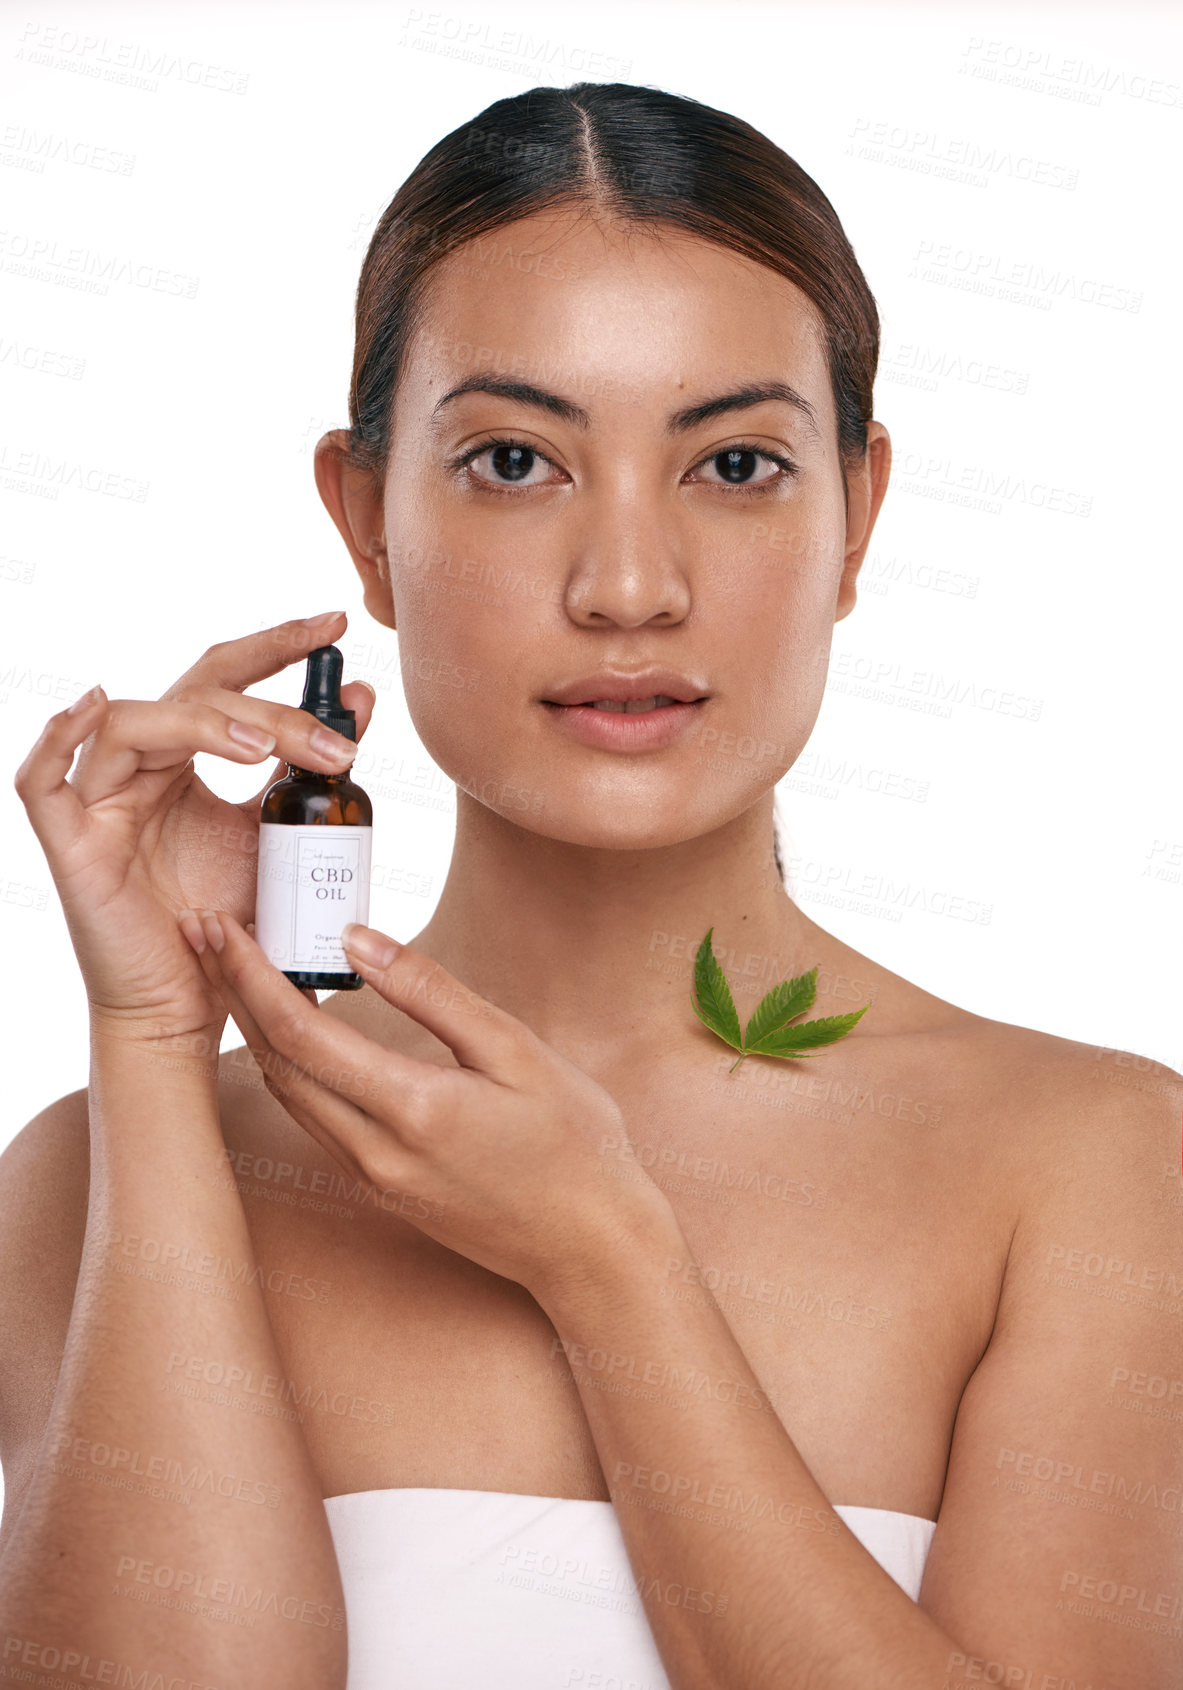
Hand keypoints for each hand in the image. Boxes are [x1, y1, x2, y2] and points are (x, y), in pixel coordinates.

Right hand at [12, 612, 373, 1049]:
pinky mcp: (70, 845)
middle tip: (338, 742)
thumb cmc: (229, 924)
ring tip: (266, 750)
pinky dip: (57, 737)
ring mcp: (100, 803)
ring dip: (202, 722)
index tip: (336, 626)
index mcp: (185, 758)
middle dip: (269, 706)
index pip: (225, 678)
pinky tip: (94, 704)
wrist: (193, 1007)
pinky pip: (40, 780)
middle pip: (193, 696)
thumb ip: (308, 771)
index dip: (276, 646)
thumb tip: (362, 699)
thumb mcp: (279, 836)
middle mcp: (140, 768)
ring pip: (134, 723)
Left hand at [177, 906, 675, 1301]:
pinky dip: (288, 1067)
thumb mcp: (516, 1051)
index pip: (299, 1032)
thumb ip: (433, 994)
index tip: (220, 925)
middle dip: (230, 993)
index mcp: (411, 1109)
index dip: (248, 974)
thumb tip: (355, 939)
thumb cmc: (573, 1142)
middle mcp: (375, 1151)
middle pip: (273, 1063)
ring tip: (232, 970)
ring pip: (287, 1095)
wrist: (592, 1247)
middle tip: (202, 932)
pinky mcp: (381, 1189)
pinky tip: (291, 1031)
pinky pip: (314, 1119)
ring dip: (251, 1030)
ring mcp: (373, 1177)